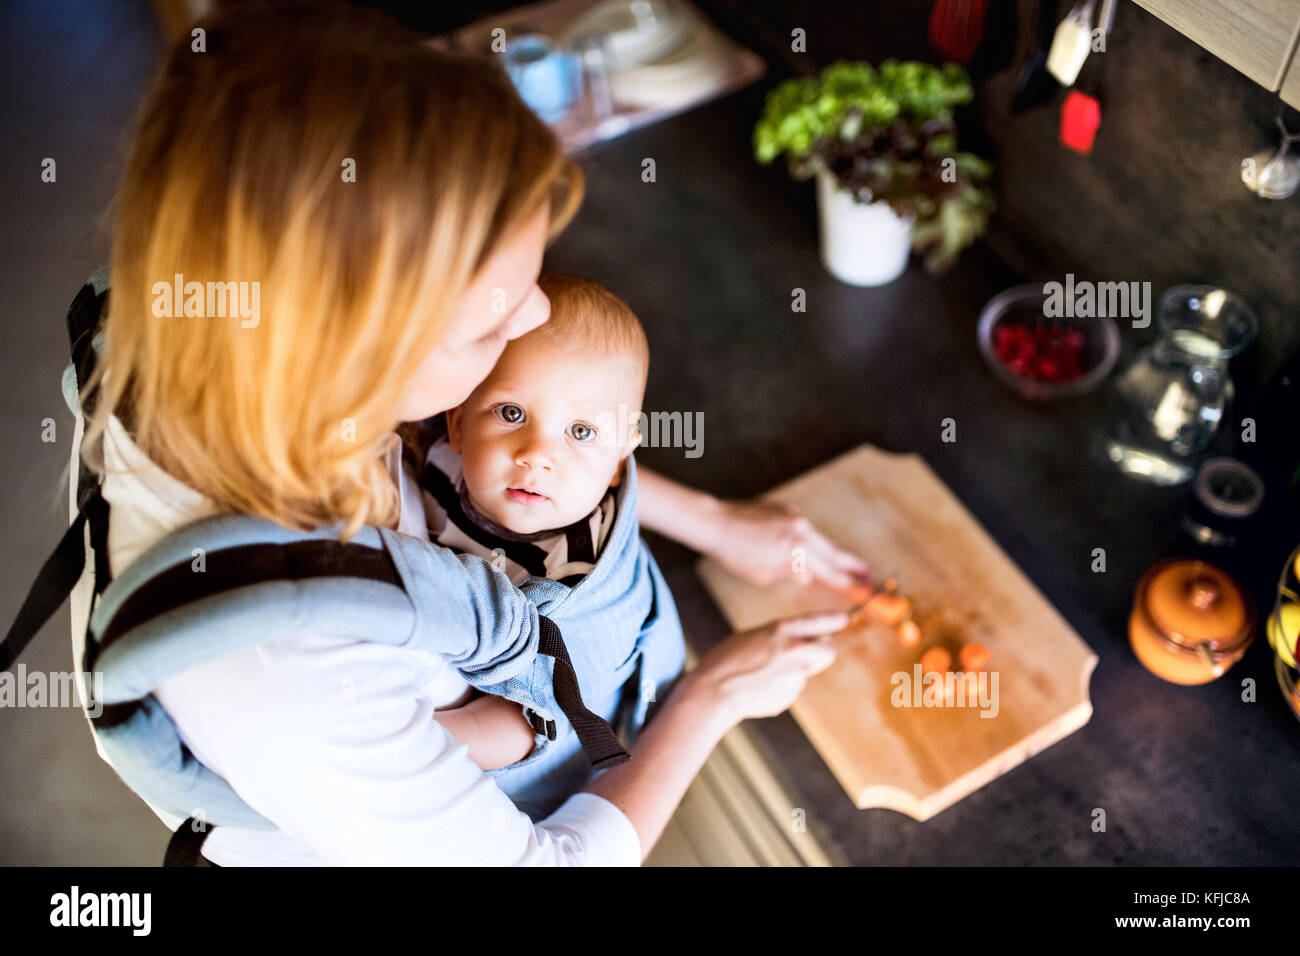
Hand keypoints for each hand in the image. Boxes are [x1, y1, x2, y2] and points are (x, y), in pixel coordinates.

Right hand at [687, 611, 846, 725]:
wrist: (714, 691)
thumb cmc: (726, 660)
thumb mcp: (753, 636)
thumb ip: (780, 637)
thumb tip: (801, 642)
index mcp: (781, 630)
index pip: (817, 622)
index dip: (833, 620)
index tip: (843, 619)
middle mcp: (794, 650)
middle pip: (827, 651)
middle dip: (821, 652)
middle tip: (805, 654)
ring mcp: (795, 675)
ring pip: (806, 672)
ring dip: (794, 672)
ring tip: (764, 674)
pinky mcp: (790, 695)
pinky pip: (792, 688)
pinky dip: (781, 688)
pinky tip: (760, 687)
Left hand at [705, 498, 872, 593]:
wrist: (716, 522)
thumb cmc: (736, 553)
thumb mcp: (764, 573)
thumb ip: (791, 573)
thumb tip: (809, 576)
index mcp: (796, 549)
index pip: (831, 571)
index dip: (851, 583)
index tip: (868, 590)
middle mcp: (801, 530)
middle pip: (834, 553)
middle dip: (853, 566)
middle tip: (872, 577)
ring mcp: (795, 517)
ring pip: (820, 541)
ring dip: (833, 555)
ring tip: (850, 567)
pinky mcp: (787, 510)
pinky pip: (804, 531)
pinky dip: (810, 543)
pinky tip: (812, 552)